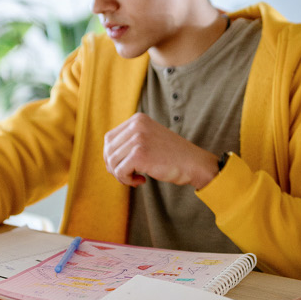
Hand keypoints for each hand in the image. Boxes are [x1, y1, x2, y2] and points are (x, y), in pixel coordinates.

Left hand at [103, 113, 219, 187]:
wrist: (194, 163)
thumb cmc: (172, 156)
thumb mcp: (149, 139)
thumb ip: (130, 141)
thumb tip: (106, 158)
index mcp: (137, 119)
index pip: (109, 138)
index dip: (112, 156)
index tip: (126, 167)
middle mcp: (136, 125)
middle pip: (108, 150)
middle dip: (114, 167)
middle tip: (129, 176)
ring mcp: (138, 138)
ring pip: (112, 162)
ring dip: (121, 175)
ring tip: (136, 179)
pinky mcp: (140, 154)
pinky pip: (120, 171)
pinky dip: (127, 180)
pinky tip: (141, 181)